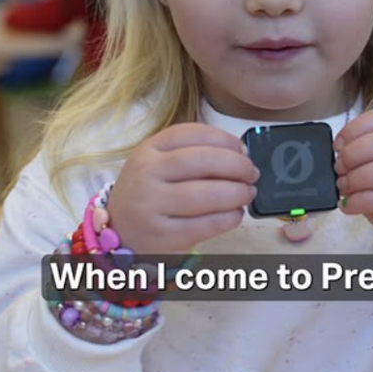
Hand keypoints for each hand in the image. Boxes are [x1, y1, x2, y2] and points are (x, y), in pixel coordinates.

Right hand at [106, 124, 258, 253]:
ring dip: (237, 193)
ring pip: (206, 195)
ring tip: (247, 193)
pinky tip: (235, 214)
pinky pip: (205, 225)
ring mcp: (151, 207)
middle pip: (203, 161)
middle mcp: (146, 175)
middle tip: (252, 173)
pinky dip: (228, 218)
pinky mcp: (162, 237)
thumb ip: (193, 153)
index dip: (225, 139)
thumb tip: (241, 154)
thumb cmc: (151, 191)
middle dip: (237, 166)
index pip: (192, 134)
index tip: (242, 149)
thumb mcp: (159, 163)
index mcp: (148, 150)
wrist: (120, 231)